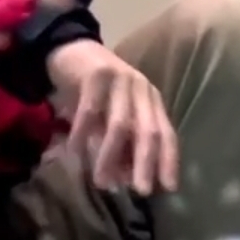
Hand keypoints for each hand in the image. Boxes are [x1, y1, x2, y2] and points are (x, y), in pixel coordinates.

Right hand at [46, 42, 178, 195]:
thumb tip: (126, 180)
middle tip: (140, 191)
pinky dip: (82, 134)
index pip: (166, 133)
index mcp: (151, 101)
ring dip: (111, 156)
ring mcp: (120, 79)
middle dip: (146, 163)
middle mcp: (141, 89)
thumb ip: (122, 145)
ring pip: (120, 124)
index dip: (168, 160)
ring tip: (102, 182)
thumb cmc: (94, 91)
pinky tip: (75, 152)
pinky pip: (90, 110)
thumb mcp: (112, 118)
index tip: (168, 188)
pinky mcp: (96, 74)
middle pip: (148, 130)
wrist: (70, 49)